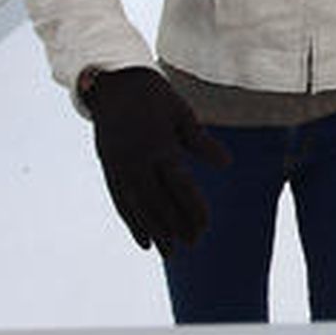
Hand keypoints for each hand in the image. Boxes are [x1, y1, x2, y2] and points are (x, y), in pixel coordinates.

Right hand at [84, 68, 229, 254]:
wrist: (111, 82)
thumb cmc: (153, 96)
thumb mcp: (181, 112)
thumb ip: (201, 141)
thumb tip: (227, 164)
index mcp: (159, 145)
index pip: (179, 186)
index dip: (192, 209)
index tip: (205, 227)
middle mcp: (137, 160)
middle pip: (158, 202)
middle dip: (175, 226)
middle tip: (192, 244)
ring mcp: (120, 166)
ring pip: (138, 206)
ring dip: (154, 231)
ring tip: (168, 252)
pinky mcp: (108, 168)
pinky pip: (120, 201)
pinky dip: (132, 222)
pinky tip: (142, 240)